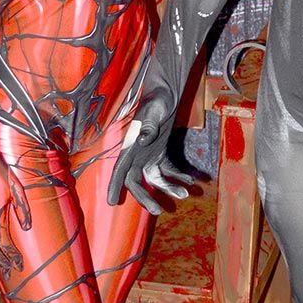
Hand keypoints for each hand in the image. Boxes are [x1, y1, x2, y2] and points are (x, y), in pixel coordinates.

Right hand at [107, 75, 193, 214]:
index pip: (120, 169)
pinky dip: (176, 177)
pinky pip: (166, 169)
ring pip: (154, 178)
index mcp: (131, 145)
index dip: (114, 185)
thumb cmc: (157, 99)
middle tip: (158, 211)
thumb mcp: (154, 111)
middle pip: (136, 181)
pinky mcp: (160, 151)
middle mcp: (137, 153)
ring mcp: (148, 153)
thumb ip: (148, 125)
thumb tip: (142, 141)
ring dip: (167, 188)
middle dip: (145, 197)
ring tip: (183, 195)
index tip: (112, 202)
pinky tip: (189, 181)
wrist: (166, 91)